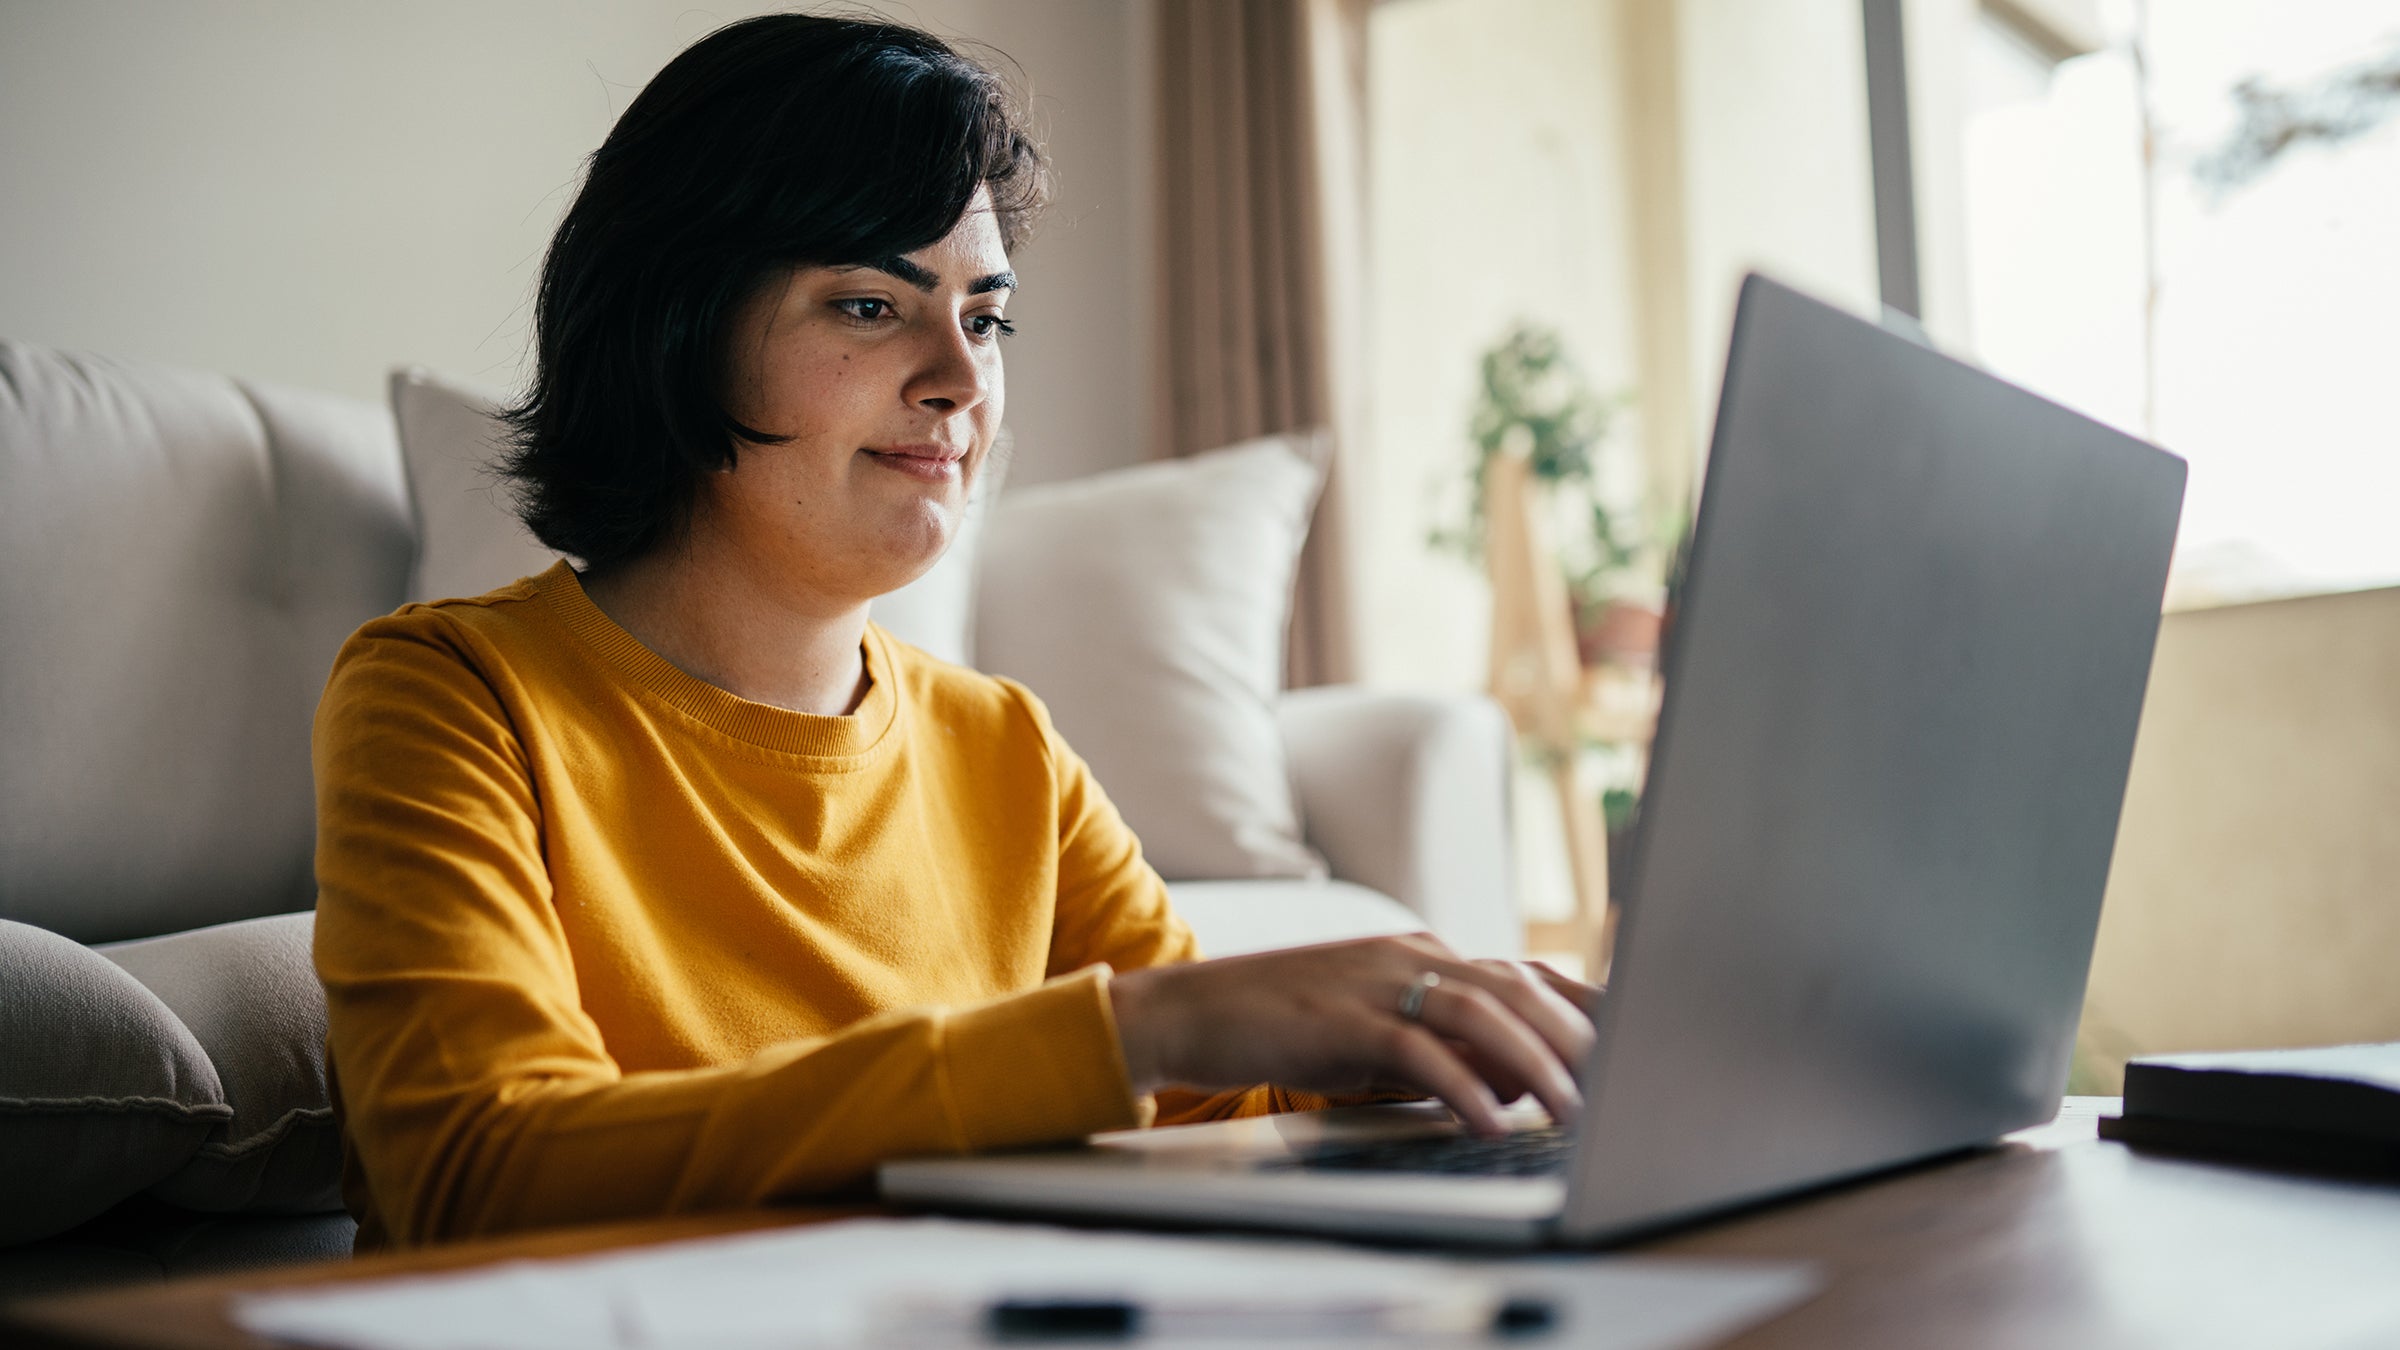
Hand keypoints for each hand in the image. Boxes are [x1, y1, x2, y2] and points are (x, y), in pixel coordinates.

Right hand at [1106, 934, 1595, 1136]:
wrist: (1189, 1010)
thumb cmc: (1284, 1027)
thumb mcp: (1375, 1030)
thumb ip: (1441, 1045)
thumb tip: (1513, 1082)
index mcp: (1421, 952)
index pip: (1522, 973)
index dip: (1582, 1005)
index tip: (1632, 1041)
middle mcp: (1409, 956)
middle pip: (1517, 989)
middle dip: (1577, 1038)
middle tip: (1622, 1086)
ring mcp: (1375, 982)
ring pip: (1482, 1014)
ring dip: (1536, 1064)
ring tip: (1574, 1111)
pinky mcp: (1341, 1020)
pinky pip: (1417, 1051)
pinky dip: (1462, 1087)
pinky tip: (1490, 1122)